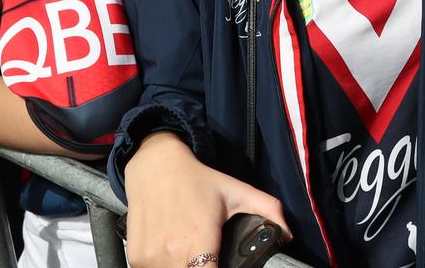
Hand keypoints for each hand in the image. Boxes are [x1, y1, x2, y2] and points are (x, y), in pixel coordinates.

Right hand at [124, 132, 290, 267]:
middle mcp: (171, 252)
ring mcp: (150, 257)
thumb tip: (288, 234)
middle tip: (210, 258)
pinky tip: (174, 254)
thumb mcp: (237, 191)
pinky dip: (165, 266)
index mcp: (198, 239)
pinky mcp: (137, 257)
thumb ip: (268, 210)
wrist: (155, 165)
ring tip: (193, 254)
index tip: (224, 266)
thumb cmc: (197, 179)